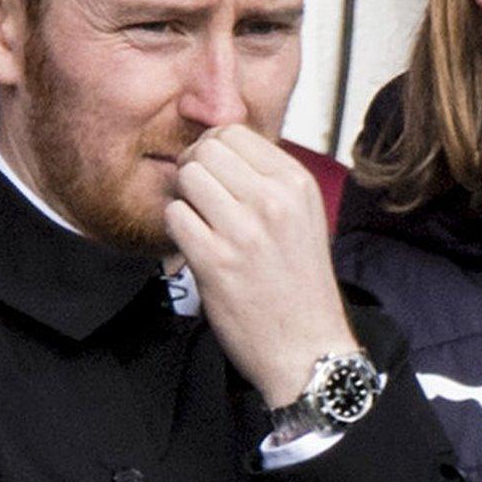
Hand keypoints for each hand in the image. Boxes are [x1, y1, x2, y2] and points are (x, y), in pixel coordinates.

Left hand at [165, 126, 356, 406]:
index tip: (213, 177)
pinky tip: (194, 246)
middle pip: (206, 150)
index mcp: (297, 183)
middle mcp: (274, 200)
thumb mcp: (302, 217)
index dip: (212, 151)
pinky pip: (174, 216)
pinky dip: (177, 229)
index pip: (234, 133)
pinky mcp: (215, 260)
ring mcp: (244, 230)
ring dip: (185, 199)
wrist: (307, 348)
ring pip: (187, 177)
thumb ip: (267, 180)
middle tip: (200, 200)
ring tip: (200, 225)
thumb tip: (214, 146)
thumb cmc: (299, 285)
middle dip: (194, 171)